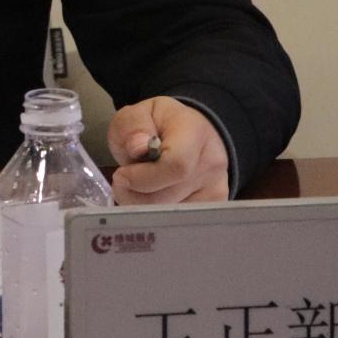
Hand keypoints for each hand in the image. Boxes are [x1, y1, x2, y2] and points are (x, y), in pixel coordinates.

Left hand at [106, 97, 228, 204]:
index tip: (121, 174)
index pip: (175, 166)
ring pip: (170, 216)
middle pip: (168, 197)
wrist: (192, 133)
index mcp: (194, 133)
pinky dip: (156, 216)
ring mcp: (216, 189)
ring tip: (138, 188)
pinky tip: (151, 198)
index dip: (141, 178)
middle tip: (123, 182)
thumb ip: (134, 126)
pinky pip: (177, 224)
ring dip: (143, 207)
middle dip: (134, 195)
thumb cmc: (160, 124)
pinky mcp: (213, 209)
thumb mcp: (138, 113)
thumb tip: (138, 148)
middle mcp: (212, 164)